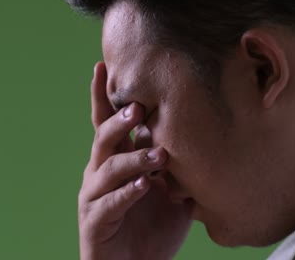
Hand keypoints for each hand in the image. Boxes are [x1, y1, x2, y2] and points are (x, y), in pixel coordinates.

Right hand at [78, 62, 192, 259]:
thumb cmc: (151, 228)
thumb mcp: (170, 193)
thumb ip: (176, 166)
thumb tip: (200, 135)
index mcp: (116, 161)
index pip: (107, 123)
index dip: (103, 96)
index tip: (103, 66)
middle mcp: (100, 173)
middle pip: (103, 139)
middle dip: (119, 122)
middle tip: (138, 110)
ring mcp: (94, 196)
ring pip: (107, 169)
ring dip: (133, 159)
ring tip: (158, 155)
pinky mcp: (94, 221)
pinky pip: (110, 204)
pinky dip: (128, 194)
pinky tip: (145, 187)